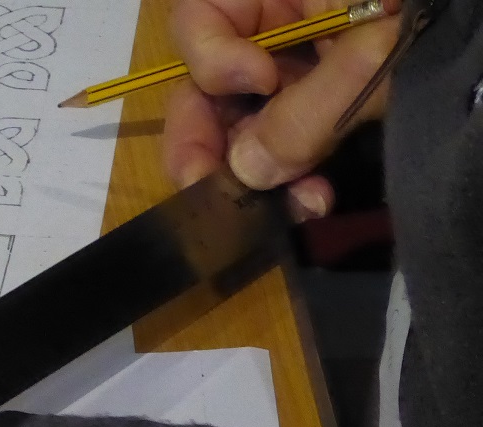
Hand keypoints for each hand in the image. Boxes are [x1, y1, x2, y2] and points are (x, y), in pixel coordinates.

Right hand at [163, 0, 401, 219]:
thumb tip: (243, 174)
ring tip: (296, 203)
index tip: (261, 83)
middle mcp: (273, 29)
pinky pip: (281, 152)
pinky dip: (291, 182)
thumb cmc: (431, 26)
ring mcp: (295, 74)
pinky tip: (313, 201)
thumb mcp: (372, 57)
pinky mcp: (321, 113)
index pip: (199, 17)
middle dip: (214, 146)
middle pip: (204, 87)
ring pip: (239, 129)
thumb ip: (306, 111)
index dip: (212, 59)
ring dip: (258, 176)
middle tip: (225, 191)